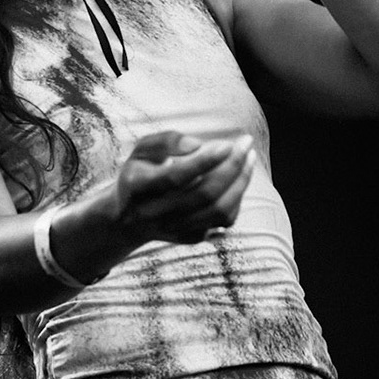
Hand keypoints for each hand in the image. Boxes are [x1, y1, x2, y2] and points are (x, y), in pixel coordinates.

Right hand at [98, 129, 255, 246]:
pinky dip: (237, 197)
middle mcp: (155, 213)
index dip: (204, 161)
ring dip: (240, 183)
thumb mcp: (143, 151)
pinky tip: (239, 179)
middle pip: (203, 194)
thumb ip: (167, 141)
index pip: (176, 177)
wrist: (130, 218)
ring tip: (249, 159)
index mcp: (138, 187)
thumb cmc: (141, 173)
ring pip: (218, 211)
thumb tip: (198, 145)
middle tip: (246, 143)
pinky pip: (224, 220)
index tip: (227, 144)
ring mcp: (174, 229)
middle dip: (231, 167)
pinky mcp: (190, 238)